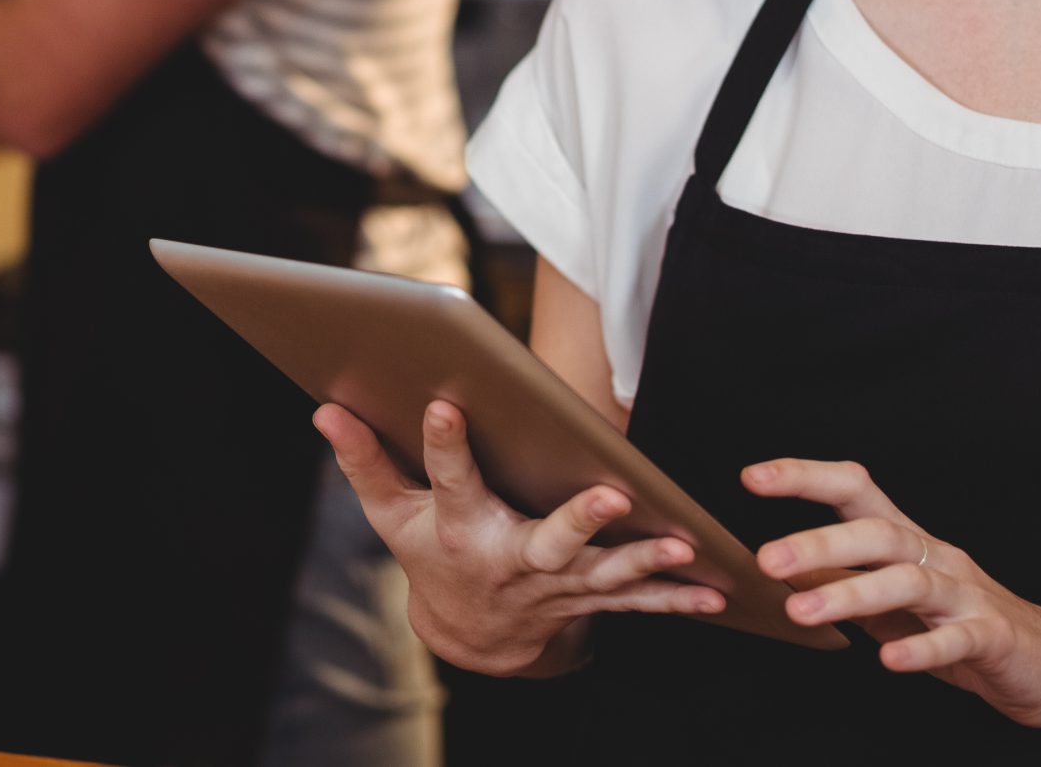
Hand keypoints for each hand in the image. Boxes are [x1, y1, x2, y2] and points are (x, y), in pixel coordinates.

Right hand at [317, 400, 724, 677]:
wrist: (470, 635)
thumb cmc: (431, 555)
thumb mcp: (392, 515)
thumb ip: (365, 462)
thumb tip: (325, 410)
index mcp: (461, 529)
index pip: (449, 479)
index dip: (444, 443)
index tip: (444, 404)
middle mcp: (511, 561)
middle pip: (547, 542)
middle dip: (580, 521)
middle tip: (613, 495)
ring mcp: (555, 587)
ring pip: (604, 575)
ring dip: (645, 563)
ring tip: (683, 545)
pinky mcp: (587, 601)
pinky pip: (635, 602)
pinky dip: (675, 599)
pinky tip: (714, 592)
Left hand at [746, 458, 1040, 728]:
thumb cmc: (960, 626)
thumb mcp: (892, 604)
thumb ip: (843, 584)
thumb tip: (780, 571)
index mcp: (908, 541)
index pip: (854, 490)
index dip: (805, 477)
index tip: (751, 476)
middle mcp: (937, 557)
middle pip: (878, 532)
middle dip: (820, 543)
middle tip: (767, 561)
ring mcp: (969, 595)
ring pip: (910, 582)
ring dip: (852, 594)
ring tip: (801, 612)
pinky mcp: (994, 637)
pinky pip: (956, 638)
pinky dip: (922, 647)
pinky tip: (889, 660)